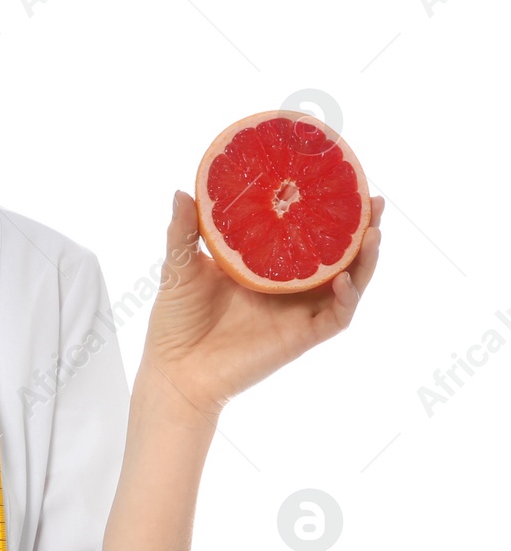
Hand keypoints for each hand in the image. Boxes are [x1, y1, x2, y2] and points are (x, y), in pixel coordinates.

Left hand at [139, 191, 384, 417]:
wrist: (175, 370)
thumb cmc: (175, 320)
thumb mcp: (179, 267)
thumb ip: (183, 230)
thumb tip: (182, 191)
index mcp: (264, 266)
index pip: (304, 232)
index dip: (324, 210)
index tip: (340, 179)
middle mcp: (287, 287)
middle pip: (336, 255)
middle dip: (360, 229)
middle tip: (375, 201)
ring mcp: (297, 312)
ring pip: (348, 283)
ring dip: (365, 259)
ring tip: (374, 232)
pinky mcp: (301, 337)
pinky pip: (336, 317)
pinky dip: (347, 298)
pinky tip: (344, 279)